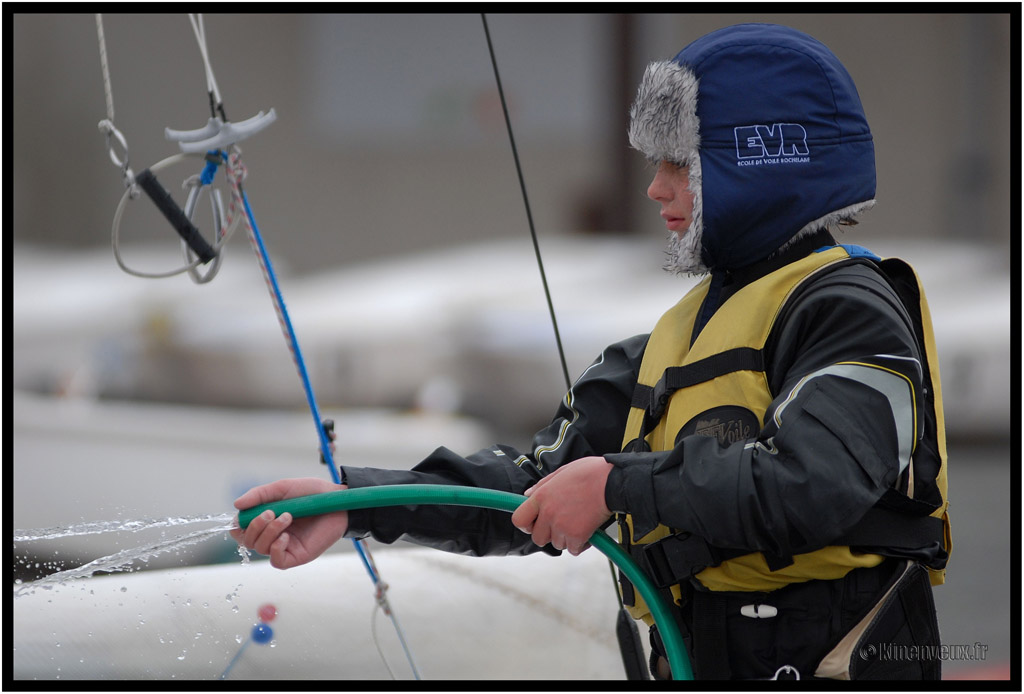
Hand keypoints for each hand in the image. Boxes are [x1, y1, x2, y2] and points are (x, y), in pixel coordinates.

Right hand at [230, 477, 347, 568]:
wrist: (338, 500)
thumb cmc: (313, 493)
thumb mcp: (283, 488)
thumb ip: (259, 495)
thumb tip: (236, 505)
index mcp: (267, 519)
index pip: (242, 530)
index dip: (238, 525)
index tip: (244, 515)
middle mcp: (273, 534)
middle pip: (248, 541)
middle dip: (254, 526)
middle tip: (270, 512)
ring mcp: (285, 546)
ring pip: (261, 549)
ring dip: (269, 531)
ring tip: (287, 516)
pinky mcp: (297, 556)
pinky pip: (277, 561)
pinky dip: (276, 548)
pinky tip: (286, 536)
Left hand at [510, 456, 612, 555]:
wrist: (613, 482)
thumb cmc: (591, 473)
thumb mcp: (561, 472)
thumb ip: (542, 485)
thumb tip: (528, 495)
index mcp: (541, 496)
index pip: (519, 520)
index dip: (526, 525)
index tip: (534, 524)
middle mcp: (548, 513)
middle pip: (538, 538)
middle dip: (549, 534)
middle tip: (563, 524)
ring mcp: (561, 526)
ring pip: (557, 544)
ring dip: (567, 538)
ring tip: (579, 522)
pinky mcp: (576, 536)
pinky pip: (573, 550)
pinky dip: (581, 544)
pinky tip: (587, 530)